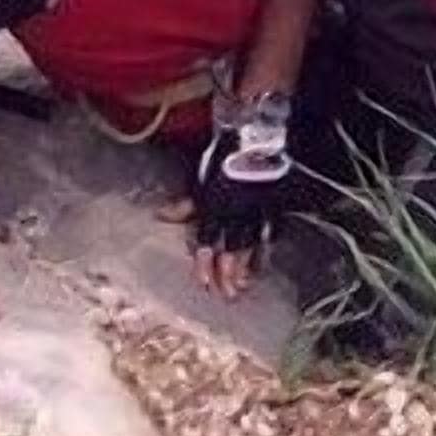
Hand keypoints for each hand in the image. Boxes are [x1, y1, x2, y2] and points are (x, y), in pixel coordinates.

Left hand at [189, 97, 292, 298]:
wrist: (258, 139)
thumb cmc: (225, 159)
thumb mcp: (201, 179)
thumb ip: (186, 204)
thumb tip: (160, 216)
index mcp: (216, 206)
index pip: (208, 240)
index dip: (205, 262)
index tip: (203, 283)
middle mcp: (236, 214)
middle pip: (231, 249)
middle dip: (228, 273)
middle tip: (226, 295)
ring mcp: (258, 212)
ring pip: (251, 245)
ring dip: (246, 268)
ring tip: (243, 287)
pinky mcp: (275, 208)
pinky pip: (269, 234)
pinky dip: (264, 252)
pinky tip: (262, 266)